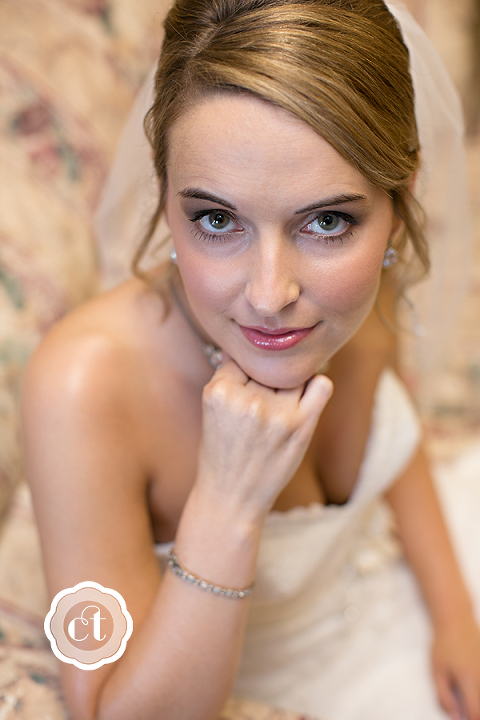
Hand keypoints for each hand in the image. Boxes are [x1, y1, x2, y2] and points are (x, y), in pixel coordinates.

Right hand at [196, 356, 332, 516]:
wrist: (230, 498)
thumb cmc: (221, 454)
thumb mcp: (212, 410)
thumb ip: (228, 379)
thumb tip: (245, 348)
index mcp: (218, 392)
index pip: (242, 359)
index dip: (247, 372)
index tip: (248, 387)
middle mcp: (246, 400)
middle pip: (268, 367)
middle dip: (267, 379)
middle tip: (266, 400)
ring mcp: (275, 413)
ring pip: (294, 374)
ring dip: (290, 383)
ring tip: (282, 402)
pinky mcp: (300, 426)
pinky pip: (320, 386)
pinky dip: (316, 385)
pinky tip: (305, 397)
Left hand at [431, 614, 479, 719]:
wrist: (457, 622)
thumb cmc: (444, 646)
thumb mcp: (437, 672)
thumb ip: (444, 697)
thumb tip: (455, 718)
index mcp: (469, 682)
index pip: (476, 714)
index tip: (463, 719)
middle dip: (476, 713)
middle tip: (465, 709)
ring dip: (477, 701)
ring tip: (468, 699)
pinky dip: (479, 690)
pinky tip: (473, 690)